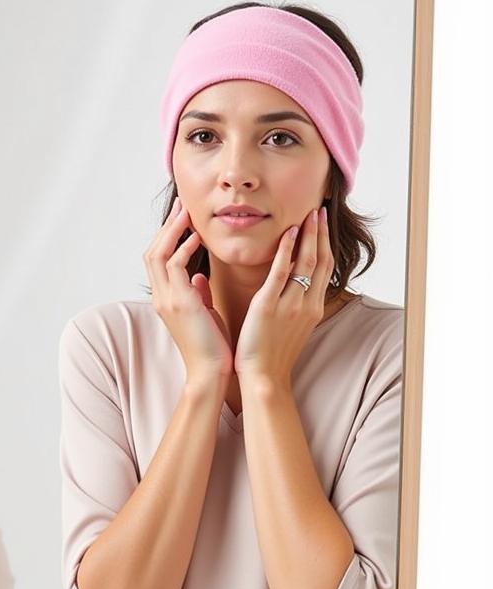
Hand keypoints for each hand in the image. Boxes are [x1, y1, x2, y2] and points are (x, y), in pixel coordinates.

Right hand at [144, 199, 233, 382]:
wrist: (211, 371)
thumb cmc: (212, 346)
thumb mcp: (203, 313)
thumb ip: (197, 293)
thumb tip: (199, 276)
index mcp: (166, 298)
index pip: (158, 259)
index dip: (168, 236)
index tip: (183, 217)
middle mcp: (161, 297)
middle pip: (152, 251)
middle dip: (166, 226)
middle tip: (182, 205)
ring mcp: (167, 299)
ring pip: (157, 254)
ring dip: (172, 231)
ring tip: (187, 212)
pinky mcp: (179, 303)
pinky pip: (174, 265)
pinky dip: (183, 248)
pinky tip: (198, 237)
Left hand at [234, 204, 331, 383]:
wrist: (263, 377)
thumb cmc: (271, 354)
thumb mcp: (290, 326)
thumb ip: (292, 304)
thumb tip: (289, 286)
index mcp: (313, 308)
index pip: (324, 268)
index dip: (324, 244)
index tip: (322, 225)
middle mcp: (307, 304)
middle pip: (320, 261)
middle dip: (321, 233)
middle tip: (319, 211)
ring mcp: (291, 305)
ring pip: (306, 262)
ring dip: (308, 235)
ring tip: (308, 214)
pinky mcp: (269, 307)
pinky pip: (281, 272)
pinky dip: (287, 250)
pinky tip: (289, 233)